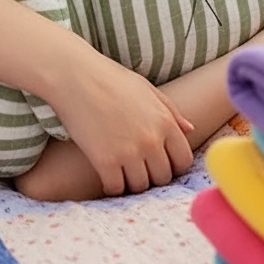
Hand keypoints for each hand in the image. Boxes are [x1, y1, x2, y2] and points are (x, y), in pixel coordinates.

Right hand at [48, 47, 195, 196]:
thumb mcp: (145, 88)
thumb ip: (170, 110)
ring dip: (131, 182)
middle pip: (162, 177)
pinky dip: (111, 186)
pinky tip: (105, 176)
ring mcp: (129, 152)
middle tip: (136, 167)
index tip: (157, 163)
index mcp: (165, 121)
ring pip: (140, 186)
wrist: (73, 75)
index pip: (183, 161)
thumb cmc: (108, 77)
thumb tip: (190, 128)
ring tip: (121, 172)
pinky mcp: (105, 161)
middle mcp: (152, 140)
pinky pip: (116, 188)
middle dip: (151, 174)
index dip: (172, 165)